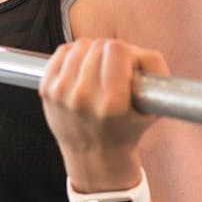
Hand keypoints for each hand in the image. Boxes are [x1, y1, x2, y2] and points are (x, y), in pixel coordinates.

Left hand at [40, 38, 166, 191]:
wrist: (93, 155)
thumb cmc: (124, 130)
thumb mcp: (152, 107)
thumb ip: (154, 69)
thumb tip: (137, 50)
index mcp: (112, 103)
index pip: (117, 49)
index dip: (127, 53)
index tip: (128, 66)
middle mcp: (83, 97)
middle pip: (98, 46)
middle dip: (110, 54)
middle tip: (114, 70)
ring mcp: (61, 93)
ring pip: (80, 46)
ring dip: (92, 52)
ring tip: (98, 71)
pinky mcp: (47, 88)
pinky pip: (63, 52)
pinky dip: (74, 55)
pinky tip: (82, 70)